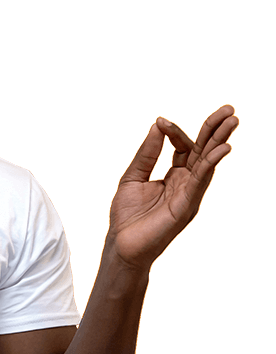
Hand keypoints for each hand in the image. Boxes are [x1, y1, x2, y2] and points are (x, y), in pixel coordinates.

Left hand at [107, 104, 238, 272]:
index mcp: (173, 175)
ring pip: (207, 162)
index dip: (175, 131)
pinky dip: (211, 164)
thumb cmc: (128, 215)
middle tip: (229, 110)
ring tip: (232, 121)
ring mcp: (188, 194)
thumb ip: (147, 153)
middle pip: (204, 151)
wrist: (122, 244)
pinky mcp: (186, 206)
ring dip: (219, 141)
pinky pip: (201, 181)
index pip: (183, 146)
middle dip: (215, 130)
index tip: (161, 121)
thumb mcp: (133, 176)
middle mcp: (185, 182)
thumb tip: (158, 125)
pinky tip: (221, 149)